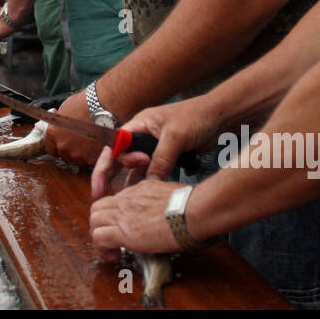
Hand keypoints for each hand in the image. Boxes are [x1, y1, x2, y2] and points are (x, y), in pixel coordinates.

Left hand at [42, 92, 102, 165]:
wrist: (107, 106)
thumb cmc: (88, 103)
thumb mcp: (66, 108)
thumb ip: (61, 123)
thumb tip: (61, 126)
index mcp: (54, 133)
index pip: (50, 147)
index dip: (58, 144)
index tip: (64, 141)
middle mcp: (63, 146)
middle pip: (65, 155)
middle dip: (72, 149)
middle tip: (82, 139)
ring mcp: (78, 155)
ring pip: (79, 160)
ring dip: (84, 154)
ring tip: (93, 142)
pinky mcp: (92, 160)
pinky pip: (92, 162)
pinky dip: (95, 156)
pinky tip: (100, 146)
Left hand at [90, 179, 183, 261]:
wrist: (193, 211)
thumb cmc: (192, 205)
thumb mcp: (172, 194)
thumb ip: (162, 200)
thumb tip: (167, 210)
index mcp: (139, 190)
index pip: (116, 200)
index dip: (114, 215)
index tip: (122, 226)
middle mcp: (127, 199)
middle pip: (99, 208)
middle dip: (101, 224)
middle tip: (112, 240)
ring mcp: (123, 214)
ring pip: (94, 220)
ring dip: (99, 237)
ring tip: (112, 250)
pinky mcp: (123, 231)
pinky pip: (98, 238)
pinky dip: (102, 249)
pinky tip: (114, 257)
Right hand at [91, 98, 216, 199]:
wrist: (219, 117)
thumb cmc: (196, 117)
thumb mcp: (175, 137)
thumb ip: (160, 160)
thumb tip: (148, 184)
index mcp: (139, 125)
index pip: (114, 145)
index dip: (107, 165)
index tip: (104, 184)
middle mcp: (142, 136)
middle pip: (118, 158)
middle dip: (108, 176)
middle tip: (100, 196)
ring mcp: (153, 147)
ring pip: (134, 168)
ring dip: (128, 182)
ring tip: (122, 201)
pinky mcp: (165, 157)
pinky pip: (151, 172)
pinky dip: (147, 183)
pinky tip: (143, 196)